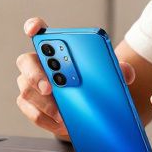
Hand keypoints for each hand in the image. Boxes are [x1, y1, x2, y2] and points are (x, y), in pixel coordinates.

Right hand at [15, 17, 135, 139]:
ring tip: (62, 114)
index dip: (33, 27)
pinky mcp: (28, 105)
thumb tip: (125, 71)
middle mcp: (36, 63)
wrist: (85, 108)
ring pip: (28, 90)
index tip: (35, 29)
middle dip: (37, 74)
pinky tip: (61, 123)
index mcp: (53, 48)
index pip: (38, 31)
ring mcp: (29, 84)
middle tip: (51, 87)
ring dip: (45, 104)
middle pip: (26, 62)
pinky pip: (32, 112)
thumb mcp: (107, 74)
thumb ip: (118, 69)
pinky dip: (47, 120)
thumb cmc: (91, 83)